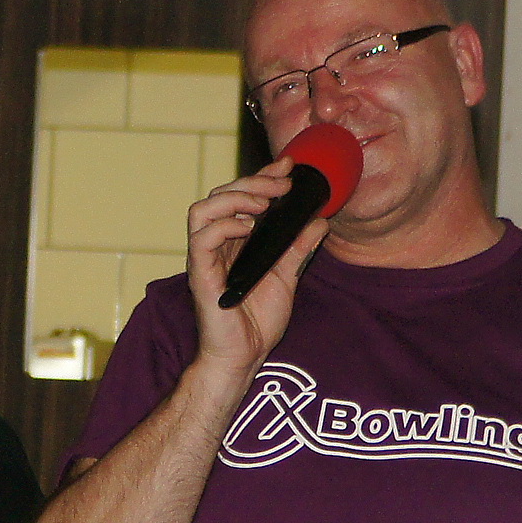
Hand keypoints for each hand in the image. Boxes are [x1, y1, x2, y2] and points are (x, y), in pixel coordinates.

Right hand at [186, 159, 328, 379]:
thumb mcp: (287, 277)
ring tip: (262, 201)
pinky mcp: (201, 276)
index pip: (240, 196)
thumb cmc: (256, 323)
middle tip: (283, 182)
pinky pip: (201, 239)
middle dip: (253, 180)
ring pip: (202, 210)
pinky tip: (247, 228)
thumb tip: (319, 221)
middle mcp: (215, 245)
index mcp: (233, 242)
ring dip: (234, 198)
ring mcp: (205, 259)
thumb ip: (299, 249)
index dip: (262, 175)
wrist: (242, 358)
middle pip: (220, 195)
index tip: (288, 164)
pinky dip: (224, 226)